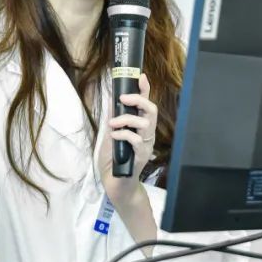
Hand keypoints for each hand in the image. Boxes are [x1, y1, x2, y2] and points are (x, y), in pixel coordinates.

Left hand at [99, 74, 157, 206]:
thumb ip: (113, 122)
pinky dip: (122, 134)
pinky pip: (135, 139)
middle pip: (151, 110)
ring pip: (145, 123)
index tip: (141, 76)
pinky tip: (114, 137)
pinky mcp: (141, 156)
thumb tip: (110, 103)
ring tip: (113, 124)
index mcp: (140, 127)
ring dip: (126, 119)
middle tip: (124, 98)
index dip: (145, 89)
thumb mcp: (110, 137)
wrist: (116, 185)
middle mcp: (146, 134)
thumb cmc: (114, 162)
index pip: (146, 105)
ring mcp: (146, 145)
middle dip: (139, 99)